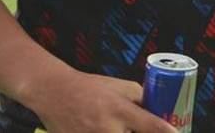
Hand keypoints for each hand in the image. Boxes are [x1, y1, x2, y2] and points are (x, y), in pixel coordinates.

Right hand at [30, 65, 178, 132]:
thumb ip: (140, 99)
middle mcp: (108, 128)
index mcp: (120, 109)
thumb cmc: (90, 87)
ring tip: (120, 126)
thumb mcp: (119, 86)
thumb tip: (161, 113)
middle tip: (145, 129)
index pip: (151, 126)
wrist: (54, 93)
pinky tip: (106, 130)